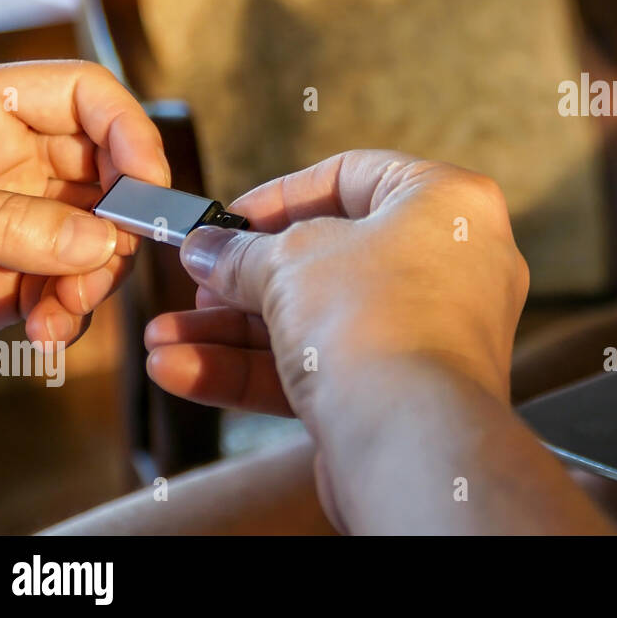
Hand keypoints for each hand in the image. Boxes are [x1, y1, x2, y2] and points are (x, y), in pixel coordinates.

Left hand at [0, 60, 169, 345]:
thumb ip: (9, 223)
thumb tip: (98, 242)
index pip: (87, 95)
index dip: (129, 130)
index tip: (148, 182)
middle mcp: (11, 164)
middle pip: (107, 175)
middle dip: (119, 223)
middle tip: (107, 258)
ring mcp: (14, 223)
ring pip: (97, 241)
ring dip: (97, 279)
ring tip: (67, 309)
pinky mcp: (7, 281)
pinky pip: (65, 292)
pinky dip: (67, 317)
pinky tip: (47, 331)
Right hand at [144, 150, 528, 426]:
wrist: (411, 441)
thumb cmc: (373, 321)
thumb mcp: (289, 262)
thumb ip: (242, 253)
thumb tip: (208, 250)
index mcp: (449, 203)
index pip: (356, 176)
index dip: (281, 195)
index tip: (227, 220)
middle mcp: (454, 263)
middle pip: (332, 257)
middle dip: (246, 278)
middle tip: (196, 283)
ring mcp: (433, 332)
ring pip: (320, 320)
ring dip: (234, 333)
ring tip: (162, 341)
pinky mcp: (407, 393)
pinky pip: (327, 368)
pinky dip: (257, 371)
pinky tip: (182, 371)